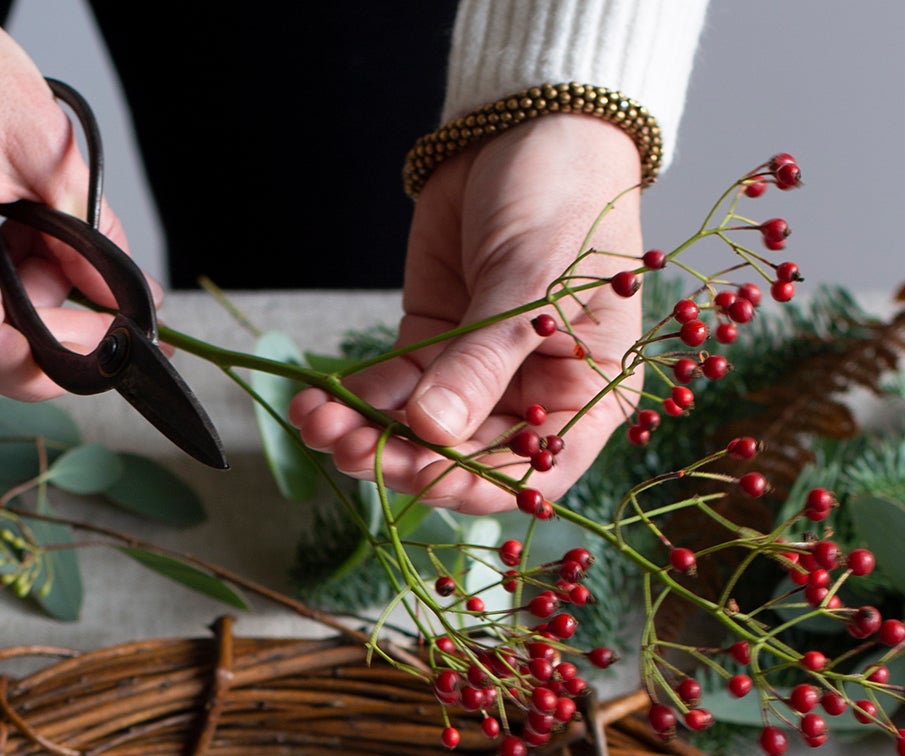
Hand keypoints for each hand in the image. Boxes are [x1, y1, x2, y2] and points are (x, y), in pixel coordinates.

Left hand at [289, 115, 644, 513]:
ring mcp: (477, 375)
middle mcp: (532, 398)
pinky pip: (390, 389)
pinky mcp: (432, 345)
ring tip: (318, 423)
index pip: (530, 472)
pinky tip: (317, 400)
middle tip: (347, 448)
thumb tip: (431, 430)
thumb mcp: (530, 280)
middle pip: (461, 457)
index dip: (473, 484)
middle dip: (401, 456)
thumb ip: (480, 361)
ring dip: (365, 431)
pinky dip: (354, 398)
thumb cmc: (565, 194)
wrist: (529, 122)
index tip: (420, 473)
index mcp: (587, 395)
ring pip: (416, 428)